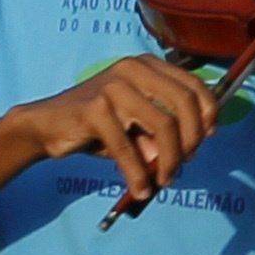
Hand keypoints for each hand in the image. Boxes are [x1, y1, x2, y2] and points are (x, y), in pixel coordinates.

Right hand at [45, 54, 218, 203]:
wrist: (45, 125)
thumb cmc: (97, 125)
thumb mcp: (136, 125)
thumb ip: (163, 132)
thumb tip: (190, 151)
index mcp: (147, 65)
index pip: (194, 84)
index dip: (209, 113)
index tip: (208, 138)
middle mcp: (133, 69)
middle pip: (184, 103)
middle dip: (192, 140)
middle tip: (185, 164)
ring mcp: (113, 86)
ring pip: (163, 125)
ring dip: (169, 160)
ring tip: (164, 180)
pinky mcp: (95, 109)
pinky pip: (129, 147)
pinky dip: (138, 173)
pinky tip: (140, 189)